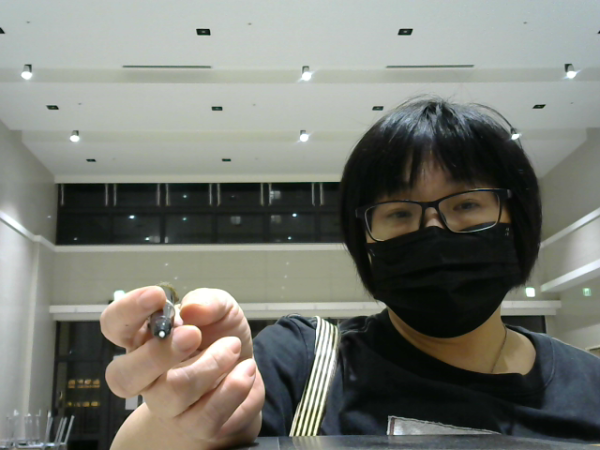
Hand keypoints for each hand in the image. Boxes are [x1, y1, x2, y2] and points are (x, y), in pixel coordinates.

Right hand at [100, 286, 264, 448]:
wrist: (244, 374)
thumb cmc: (220, 337)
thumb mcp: (221, 309)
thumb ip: (209, 301)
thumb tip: (193, 308)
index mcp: (144, 338)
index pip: (114, 325)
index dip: (128, 311)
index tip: (157, 296)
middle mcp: (146, 375)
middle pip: (123, 376)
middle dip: (159, 352)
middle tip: (194, 334)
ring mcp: (167, 405)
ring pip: (174, 392)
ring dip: (212, 364)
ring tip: (234, 347)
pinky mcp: (195, 426)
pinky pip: (208, 415)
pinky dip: (234, 388)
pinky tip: (245, 370)